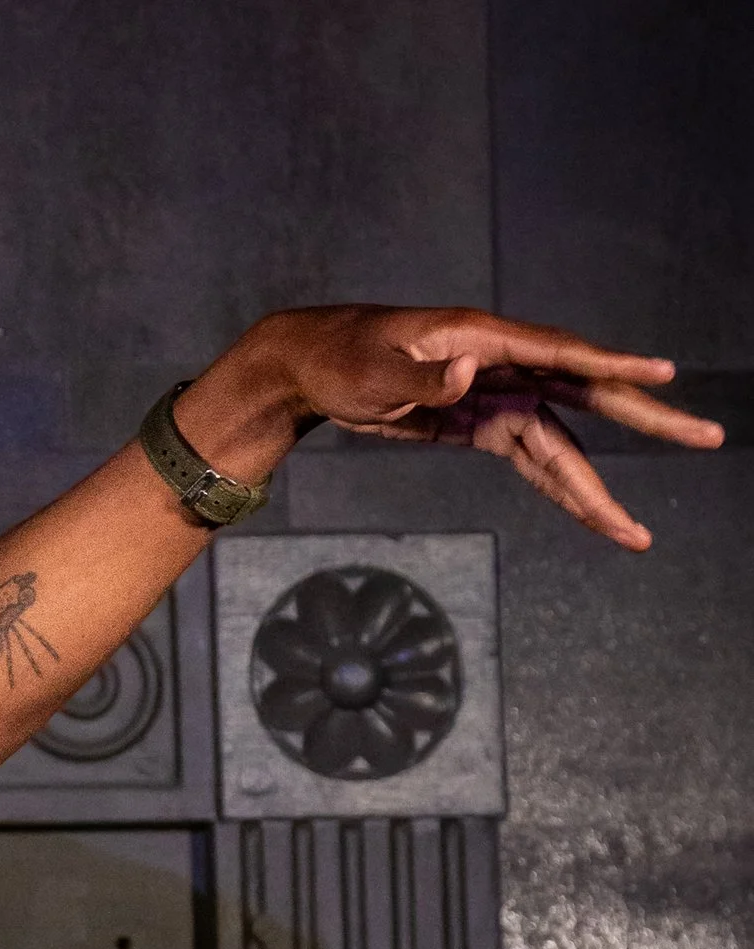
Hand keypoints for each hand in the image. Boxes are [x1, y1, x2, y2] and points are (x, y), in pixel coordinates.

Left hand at [263, 307, 723, 549]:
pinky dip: (560, 491)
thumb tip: (463, 375)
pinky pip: (532, 462)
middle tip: (708, 435)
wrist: (314, 369)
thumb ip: (421, 378)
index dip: (615, 366)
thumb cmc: (343, 358)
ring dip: (597, 491)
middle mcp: (505, 367)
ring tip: (634, 534)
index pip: (564, 353)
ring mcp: (498, 398)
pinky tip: (592, 518)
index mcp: (485, 339)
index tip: (664, 374)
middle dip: (648, 420)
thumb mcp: (374, 368)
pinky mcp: (483, 427)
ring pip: (563, 448)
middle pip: (589, 397)